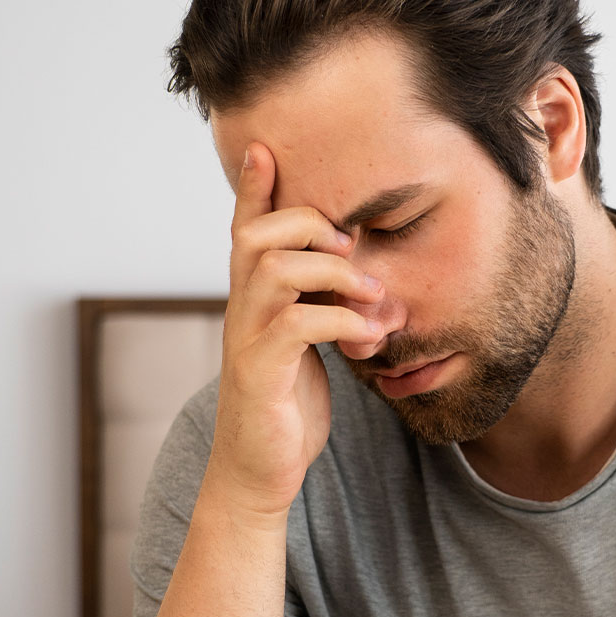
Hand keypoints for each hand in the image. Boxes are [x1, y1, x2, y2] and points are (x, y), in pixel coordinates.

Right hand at [205, 141, 384, 521]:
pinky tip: (369, 338)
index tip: (264, 147)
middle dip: (309, 225)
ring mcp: (247, 339)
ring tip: (374, 295)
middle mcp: (241, 310)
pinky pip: (300, 323)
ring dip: (337, 273)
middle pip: (257, 235)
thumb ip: (316, 305)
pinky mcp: (261, 372)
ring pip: (277, 269)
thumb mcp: (305, 343)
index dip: (253, 189)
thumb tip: (356, 275)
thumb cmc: (287, 402)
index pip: (244, 230)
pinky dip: (345, 321)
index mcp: (252, 298)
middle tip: (350, 248)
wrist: (261, 469)